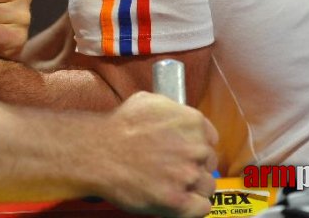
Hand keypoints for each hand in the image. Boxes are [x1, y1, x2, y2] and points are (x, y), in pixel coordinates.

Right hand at [102, 92, 217, 216]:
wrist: (97, 152)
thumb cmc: (118, 126)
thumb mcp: (148, 101)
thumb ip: (173, 109)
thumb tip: (181, 117)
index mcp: (192, 122)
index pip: (210, 139)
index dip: (197, 146)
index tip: (187, 153)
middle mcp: (196, 148)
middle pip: (209, 163)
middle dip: (194, 166)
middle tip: (174, 168)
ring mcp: (188, 175)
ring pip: (206, 186)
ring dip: (193, 187)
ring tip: (171, 184)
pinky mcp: (178, 201)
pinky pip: (201, 208)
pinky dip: (191, 207)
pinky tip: (177, 199)